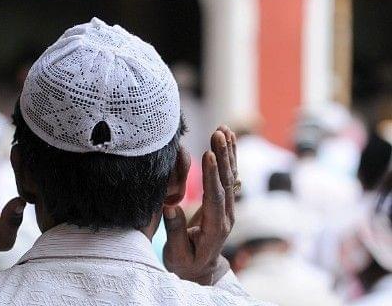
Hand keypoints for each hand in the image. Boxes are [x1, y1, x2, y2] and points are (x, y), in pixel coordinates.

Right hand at [162, 126, 236, 284]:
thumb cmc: (185, 263)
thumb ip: (176, 231)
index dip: (212, 176)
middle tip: (218, 132)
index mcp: (216, 228)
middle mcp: (227, 215)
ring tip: (224, 129)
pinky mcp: (224, 201)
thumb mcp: (177, 254)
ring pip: (230, 175)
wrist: (199, 270)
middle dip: (222, 155)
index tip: (208, 154)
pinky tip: (228, 140)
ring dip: (228, 151)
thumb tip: (170, 207)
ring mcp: (228, 208)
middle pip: (226, 181)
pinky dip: (229, 156)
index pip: (215, 198)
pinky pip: (228, 175)